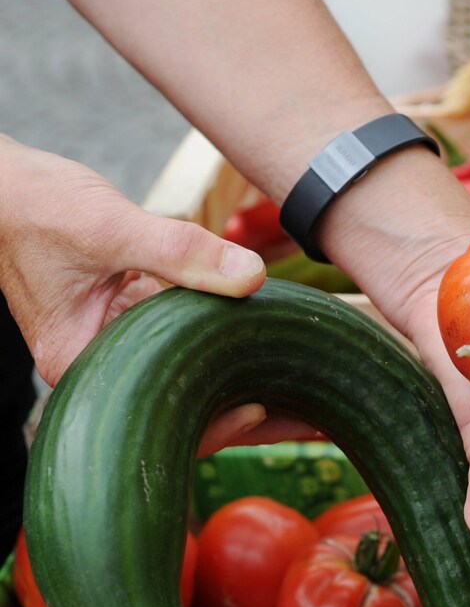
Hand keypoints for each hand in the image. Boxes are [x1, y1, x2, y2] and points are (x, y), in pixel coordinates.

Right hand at [0, 137, 320, 449]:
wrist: (1, 184)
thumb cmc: (35, 206)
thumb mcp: (109, 227)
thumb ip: (181, 250)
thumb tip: (253, 276)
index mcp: (79, 364)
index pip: (155, 413)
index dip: (212, 422)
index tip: (263, 412)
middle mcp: (96, 368)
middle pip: (178, 405)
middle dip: (239, 412)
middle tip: (304, 421)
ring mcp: (113, 347)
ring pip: (184, 375)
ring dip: (235, 377)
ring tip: (298, 394)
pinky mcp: (127, 323)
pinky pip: (179, 341)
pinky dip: (216, 341)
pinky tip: (264, 346)